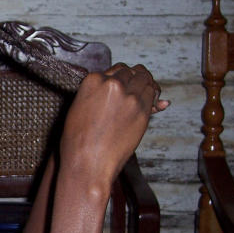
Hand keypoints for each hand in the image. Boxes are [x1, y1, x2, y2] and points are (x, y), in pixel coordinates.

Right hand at [59, 63, 167, 187]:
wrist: (88, 162)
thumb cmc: (78, 141)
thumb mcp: (80, 108)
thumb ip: (97, 93)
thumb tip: (113, 88)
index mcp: (93, 81)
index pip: (114, 69)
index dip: (120, 77)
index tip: (123, 85)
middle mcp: (112, 84)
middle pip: (131, 72)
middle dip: (134, 78)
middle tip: (137, 86)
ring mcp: (129, 96)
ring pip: (145, 79)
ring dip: (146, 84)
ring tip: (147, 92)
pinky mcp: (142, 110)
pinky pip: (152, 94)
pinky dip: (154, 96)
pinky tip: (154, 101)